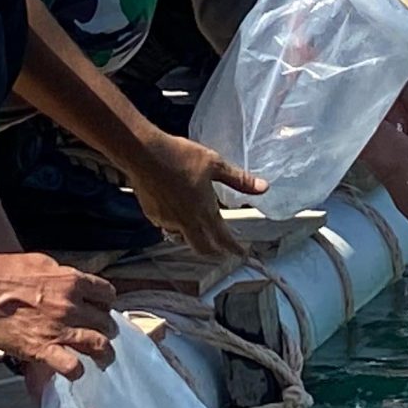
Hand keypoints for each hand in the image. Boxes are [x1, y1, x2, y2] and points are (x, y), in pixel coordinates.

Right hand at [0, 249, 117, 379]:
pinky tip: (75, 371)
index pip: (107, 295)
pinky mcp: (42, 348)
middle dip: (107, 329)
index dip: (106, 304)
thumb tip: (73, 283)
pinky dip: (77, 371)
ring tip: (103, 359)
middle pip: (106, 321)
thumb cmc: (5, 272)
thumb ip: (63, 275)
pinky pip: (71, 366)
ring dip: (104, 354)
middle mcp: (72, 305)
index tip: (102, 309)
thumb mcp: (43, 263)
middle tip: (104, 335)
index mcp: (72, 281)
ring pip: (98, 345)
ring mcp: (59, 328)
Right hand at [128, 133, 265, 260]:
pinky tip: (177, 210)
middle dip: (214, 251)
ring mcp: (167, 220)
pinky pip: (167, 226)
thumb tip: (264, 188)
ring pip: (183, 237)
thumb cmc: (180, 156)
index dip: (234, 248)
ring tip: (199, 226)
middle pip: (202, 248)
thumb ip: (239, 179)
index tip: (241, 254)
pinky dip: (176, 223)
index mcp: (203, 211)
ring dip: (193, 236)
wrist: (143, 153)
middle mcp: (185, 222)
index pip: (222, 238)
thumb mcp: (215, 164)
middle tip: (221, 248)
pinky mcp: (152, 214)